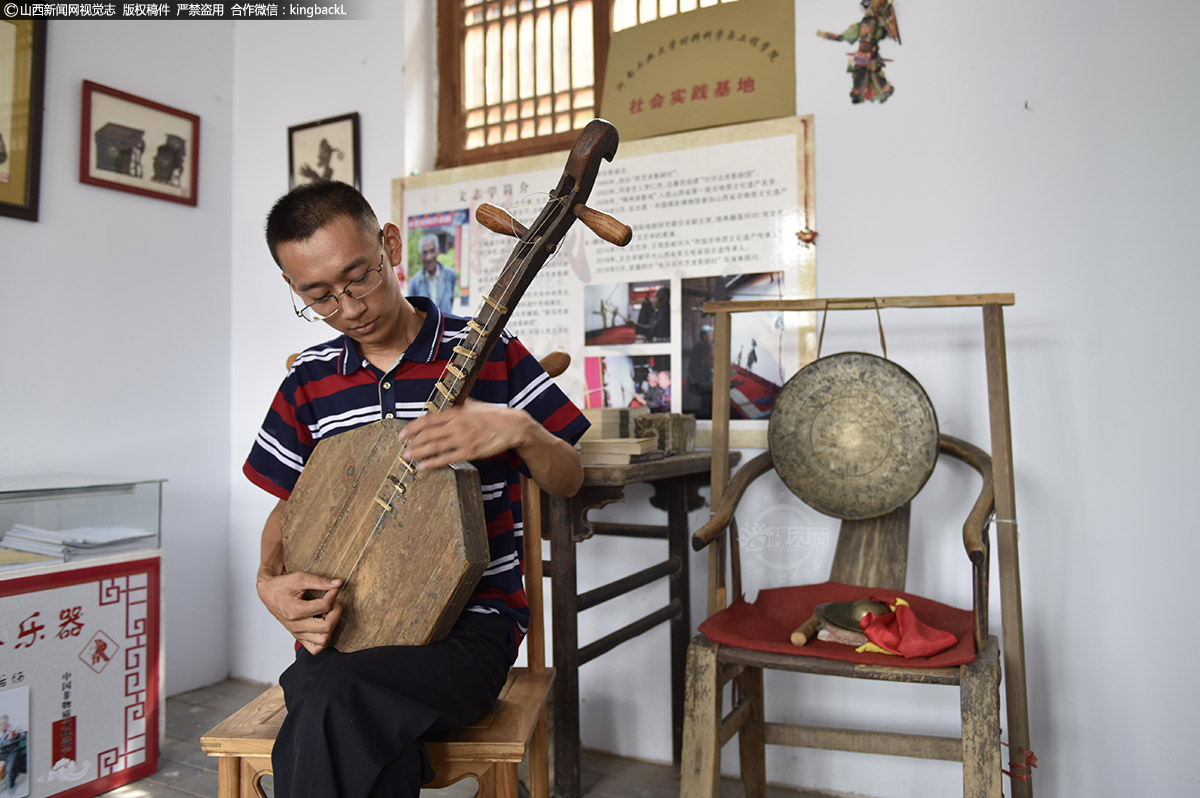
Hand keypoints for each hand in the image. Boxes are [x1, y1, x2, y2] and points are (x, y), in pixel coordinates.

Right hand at [256, 571, 342, 654]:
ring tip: (329, 614)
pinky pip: (316, 648)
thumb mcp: (300, 578)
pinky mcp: (299, 637)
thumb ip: (320, 581)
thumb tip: (338, 583)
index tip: (333, 588)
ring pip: (323, 640)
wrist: (269, 593)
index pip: (324, 606)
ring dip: (332, 626)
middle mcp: (296, 625)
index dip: (333, 594)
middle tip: (334, 602)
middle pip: (327, 627)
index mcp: (295, 611)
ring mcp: (297, 633)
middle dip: (336, 612)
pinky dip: (324, 639)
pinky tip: (325, 625)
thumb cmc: (282, 586)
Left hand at [398, 399, 533, 470]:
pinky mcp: (470, 452)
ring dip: (418, 452)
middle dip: (412, 441)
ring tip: (408, 457)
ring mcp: (463, 439)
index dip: (412, 427)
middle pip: (428, 433)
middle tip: (402, 448)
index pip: (428, 419)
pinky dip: (433, 463)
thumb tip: (449, 401)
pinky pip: (447, 458)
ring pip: (434, 446)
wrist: (513, 426)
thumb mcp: (475, 405)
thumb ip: (460, 404)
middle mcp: (457, 425)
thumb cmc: (494, 415)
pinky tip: (423, 466)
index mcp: (457, 412)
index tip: (402, 433)